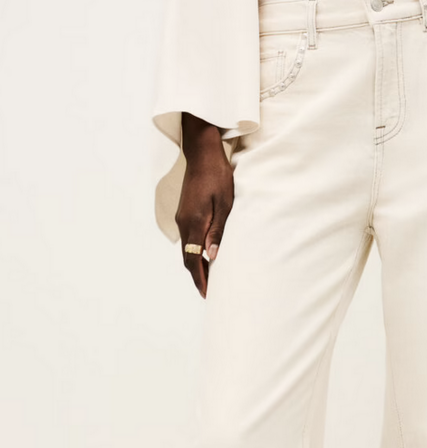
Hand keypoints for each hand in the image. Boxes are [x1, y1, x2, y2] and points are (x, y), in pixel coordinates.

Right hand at [175, 113, 234, 298]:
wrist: (202, 153)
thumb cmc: (218, 176)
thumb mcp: (224, 204)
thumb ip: (218, 231)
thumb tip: (211, 257)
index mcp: (193, 223)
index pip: (193, 260)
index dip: (200, 279)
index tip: (207, 294)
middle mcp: (183, 223)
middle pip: (187, 258)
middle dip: (197, 277)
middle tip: (209, 292)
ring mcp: (182, 218)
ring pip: (187, 249)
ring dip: (195, 265)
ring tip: (209, 279)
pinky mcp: (184, 213)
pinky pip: (188, 239)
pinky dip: (194, 253)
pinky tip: (205, 256)